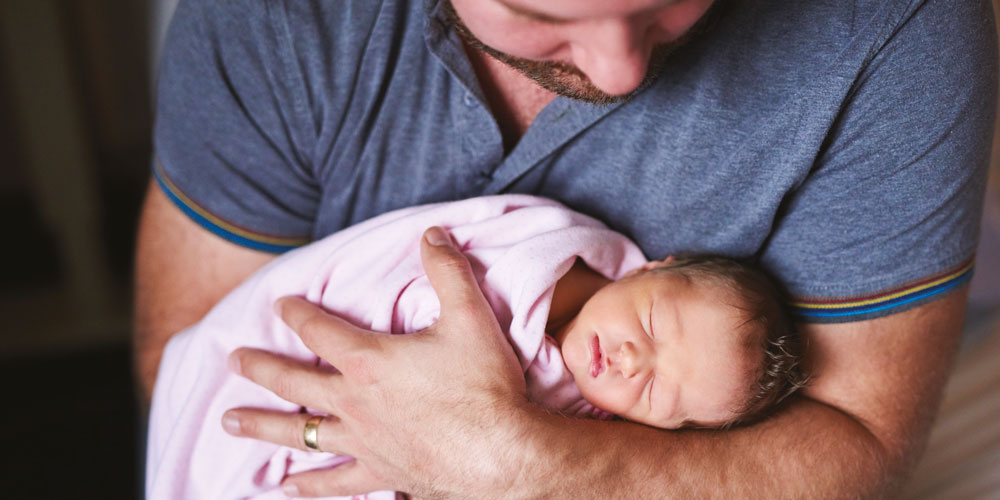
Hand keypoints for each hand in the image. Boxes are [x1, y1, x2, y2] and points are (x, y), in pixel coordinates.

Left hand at [222, 227, 530, 497]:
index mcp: (369, 361)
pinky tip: (288, 489)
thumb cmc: (484, 387)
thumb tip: (431, 233)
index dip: (297, 313)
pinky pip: (335, 482)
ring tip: (229, 422)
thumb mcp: (470, 317)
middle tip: (233, 361)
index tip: (280, 304)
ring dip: (263, 426)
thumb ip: (448, 271)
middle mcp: (354, 402)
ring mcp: (363, 441)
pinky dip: (310, 486)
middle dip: (260, 368)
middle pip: (293, 382)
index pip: (320, 330)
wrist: (500, 454)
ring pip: (300, 433)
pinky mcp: (380, 473)